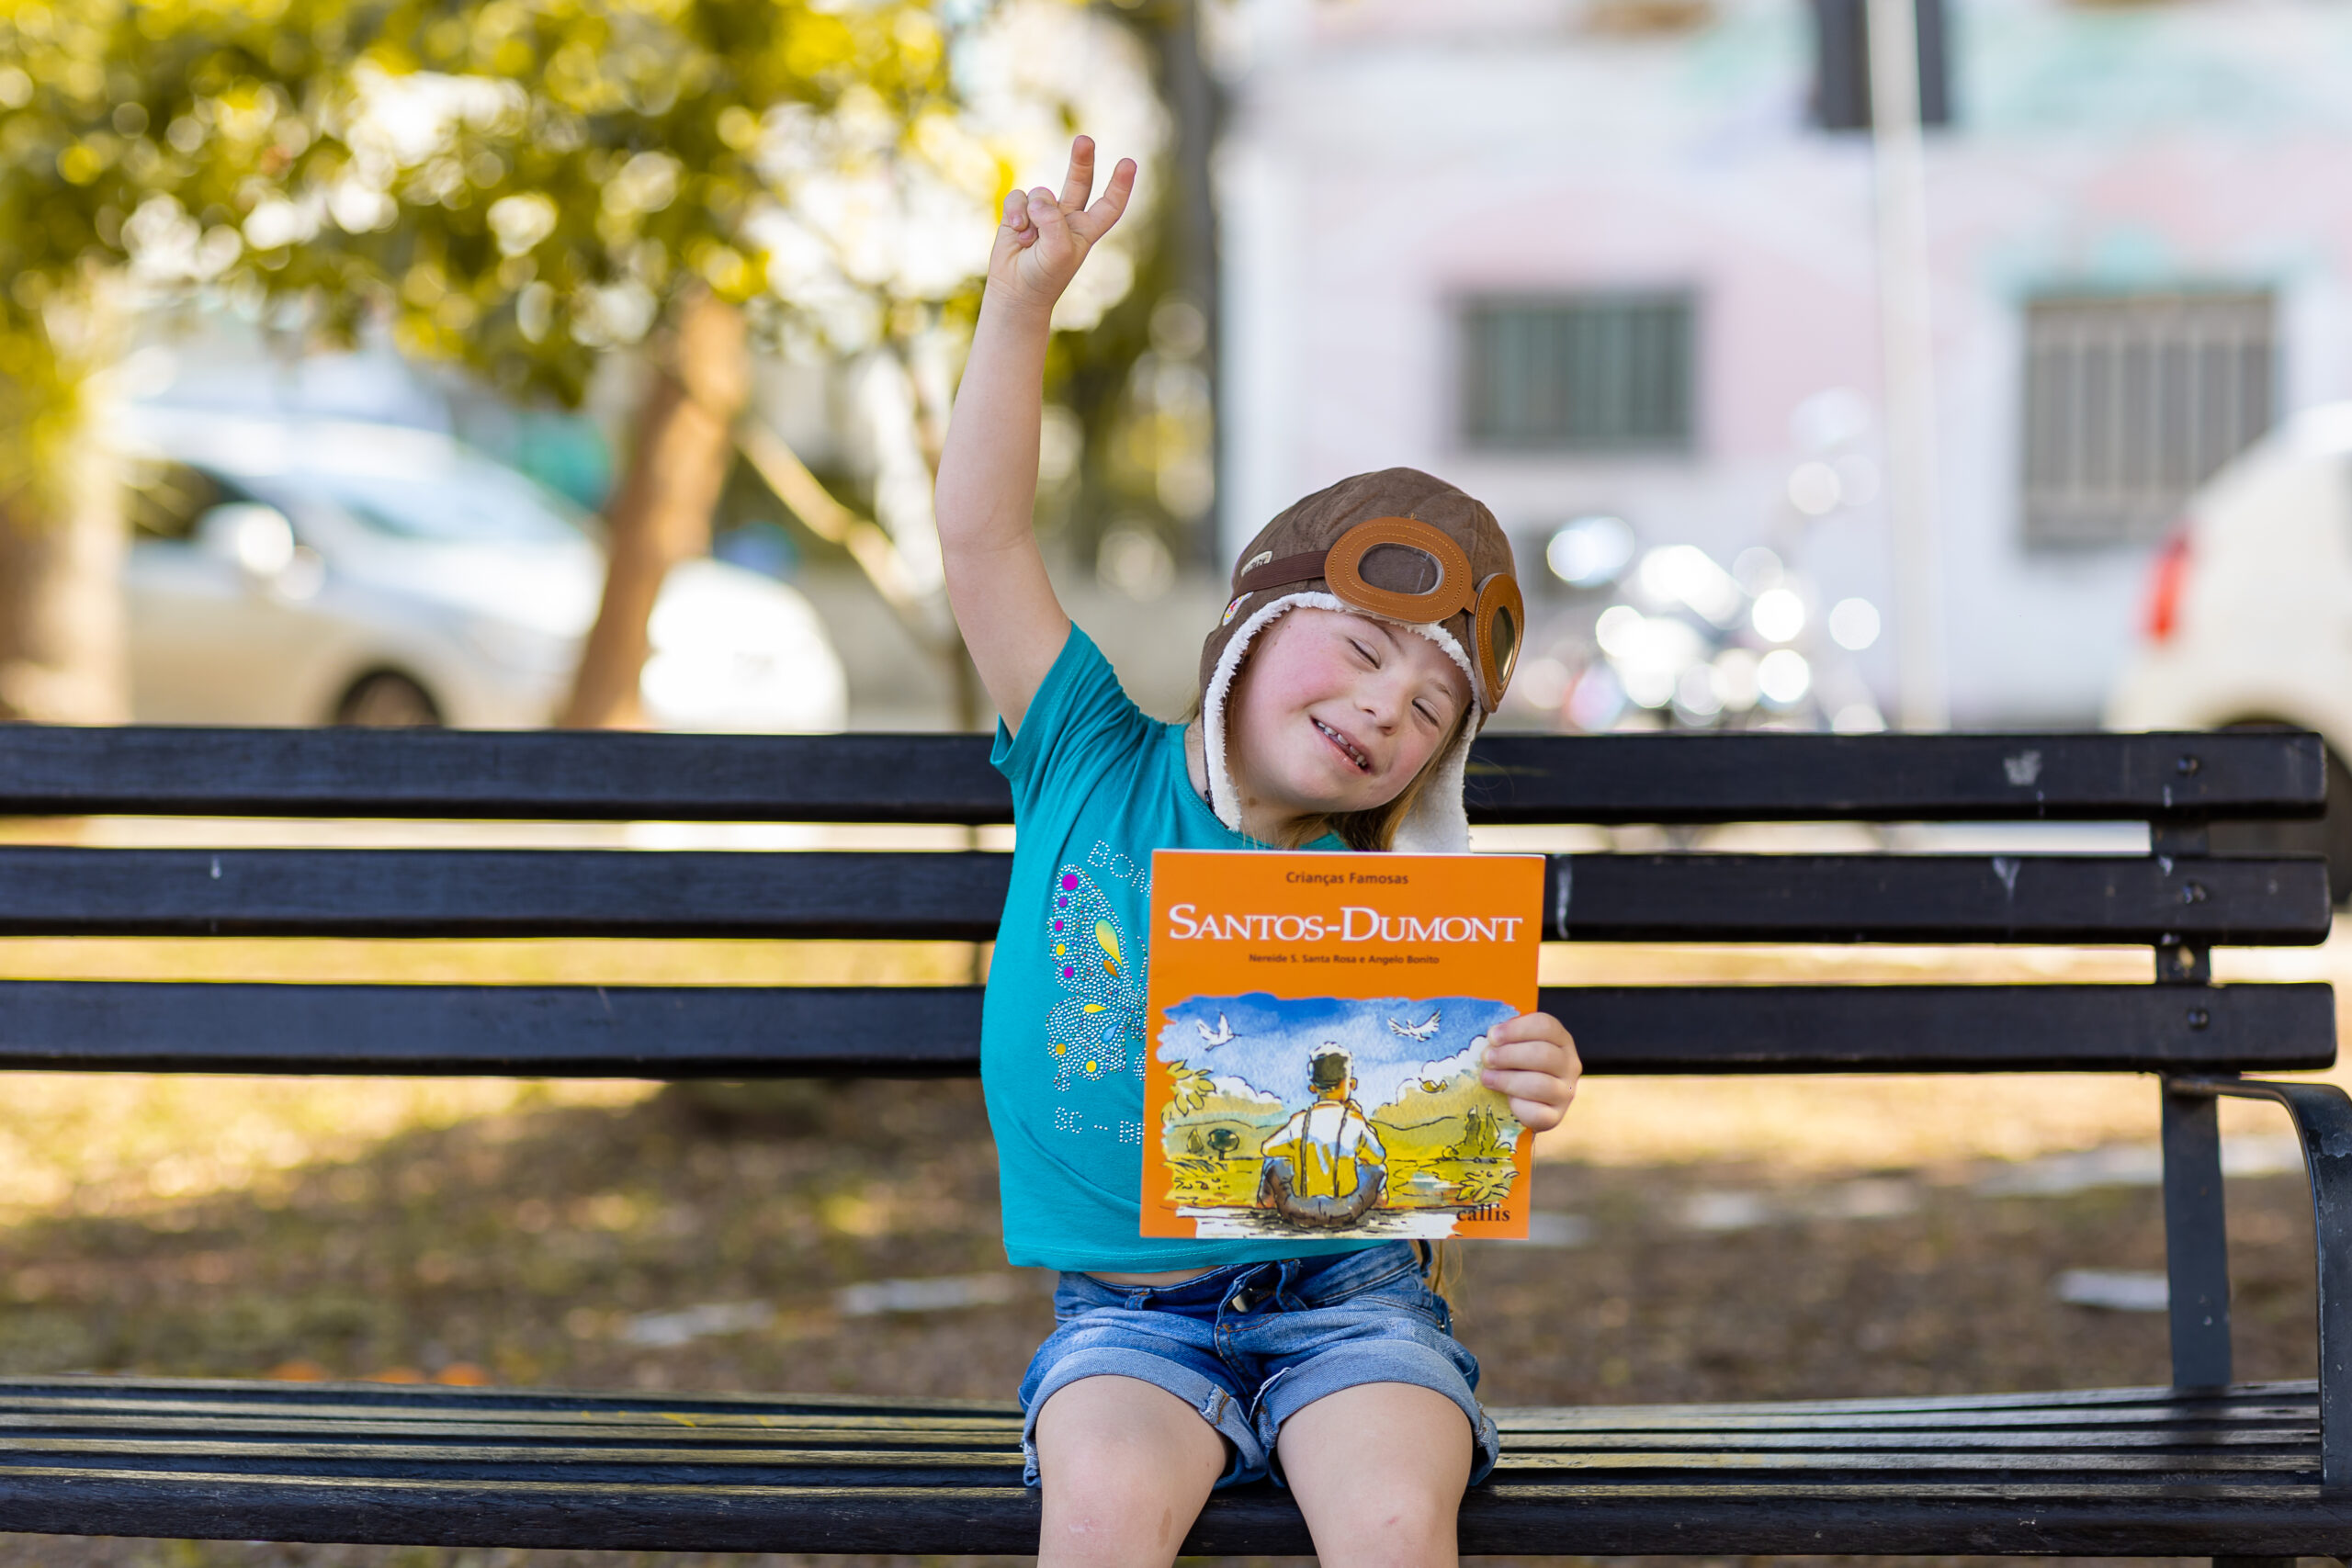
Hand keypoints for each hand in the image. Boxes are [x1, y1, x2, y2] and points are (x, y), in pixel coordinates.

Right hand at [989, 135, 1135, 315]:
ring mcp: (1043, 213)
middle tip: (1084, 140)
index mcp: (1086, 230)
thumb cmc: (1044, 276)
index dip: (1119, 186)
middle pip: (1080, 182)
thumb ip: (1054, 222)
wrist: (1014, 291)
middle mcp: (1067, 218)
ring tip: (1029, 242)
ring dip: (1033, 216)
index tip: (1129, 163)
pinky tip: (1016, 232)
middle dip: (1082, 160)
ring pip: (1041, 194)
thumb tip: (1038, 199)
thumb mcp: (1059, 251)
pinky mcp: (1020, 212)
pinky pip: (1018, 197)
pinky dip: (1015, 213)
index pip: (1108, 206)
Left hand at [1480, 1013, 1580, 1133]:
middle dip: (1508, 1055)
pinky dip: (1517, 1106)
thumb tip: (1490, 1037)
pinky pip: (1537, 1113)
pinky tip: (1506, 1101)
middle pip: (1543, 1054)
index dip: (1516, 1029)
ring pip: (1540, 1085)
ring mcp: (1566, 1092)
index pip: (1545, 1026)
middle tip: (1486, 1058)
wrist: (1524, 1103)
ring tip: (1487, 1077)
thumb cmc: (1515, 1066)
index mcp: (1560, 1039)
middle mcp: (1569, 1064)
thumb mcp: (1514, 1045)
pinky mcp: (1556, 1116)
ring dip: (1506, 1080)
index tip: (1492, 1036)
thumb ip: (1505, 1038)